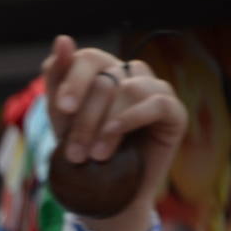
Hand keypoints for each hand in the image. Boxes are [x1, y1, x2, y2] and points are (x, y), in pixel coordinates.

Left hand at [41, 35, 186, 230]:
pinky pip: (155, 103)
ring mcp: (154, 90)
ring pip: (127, 90)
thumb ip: (57, 79)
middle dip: (84, 120)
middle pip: (105, 80)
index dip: (73, 82)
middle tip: (73, 153)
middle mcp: (130, 74)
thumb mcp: (61, 119)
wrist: (104, 191)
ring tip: (93, 155)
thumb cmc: (80, 151)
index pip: (87, 59)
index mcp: (102, 71)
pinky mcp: (173, 112)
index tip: (61, 110)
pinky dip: (129, 120)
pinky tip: (112, 139)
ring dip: (104, 126)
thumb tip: (62, 39)